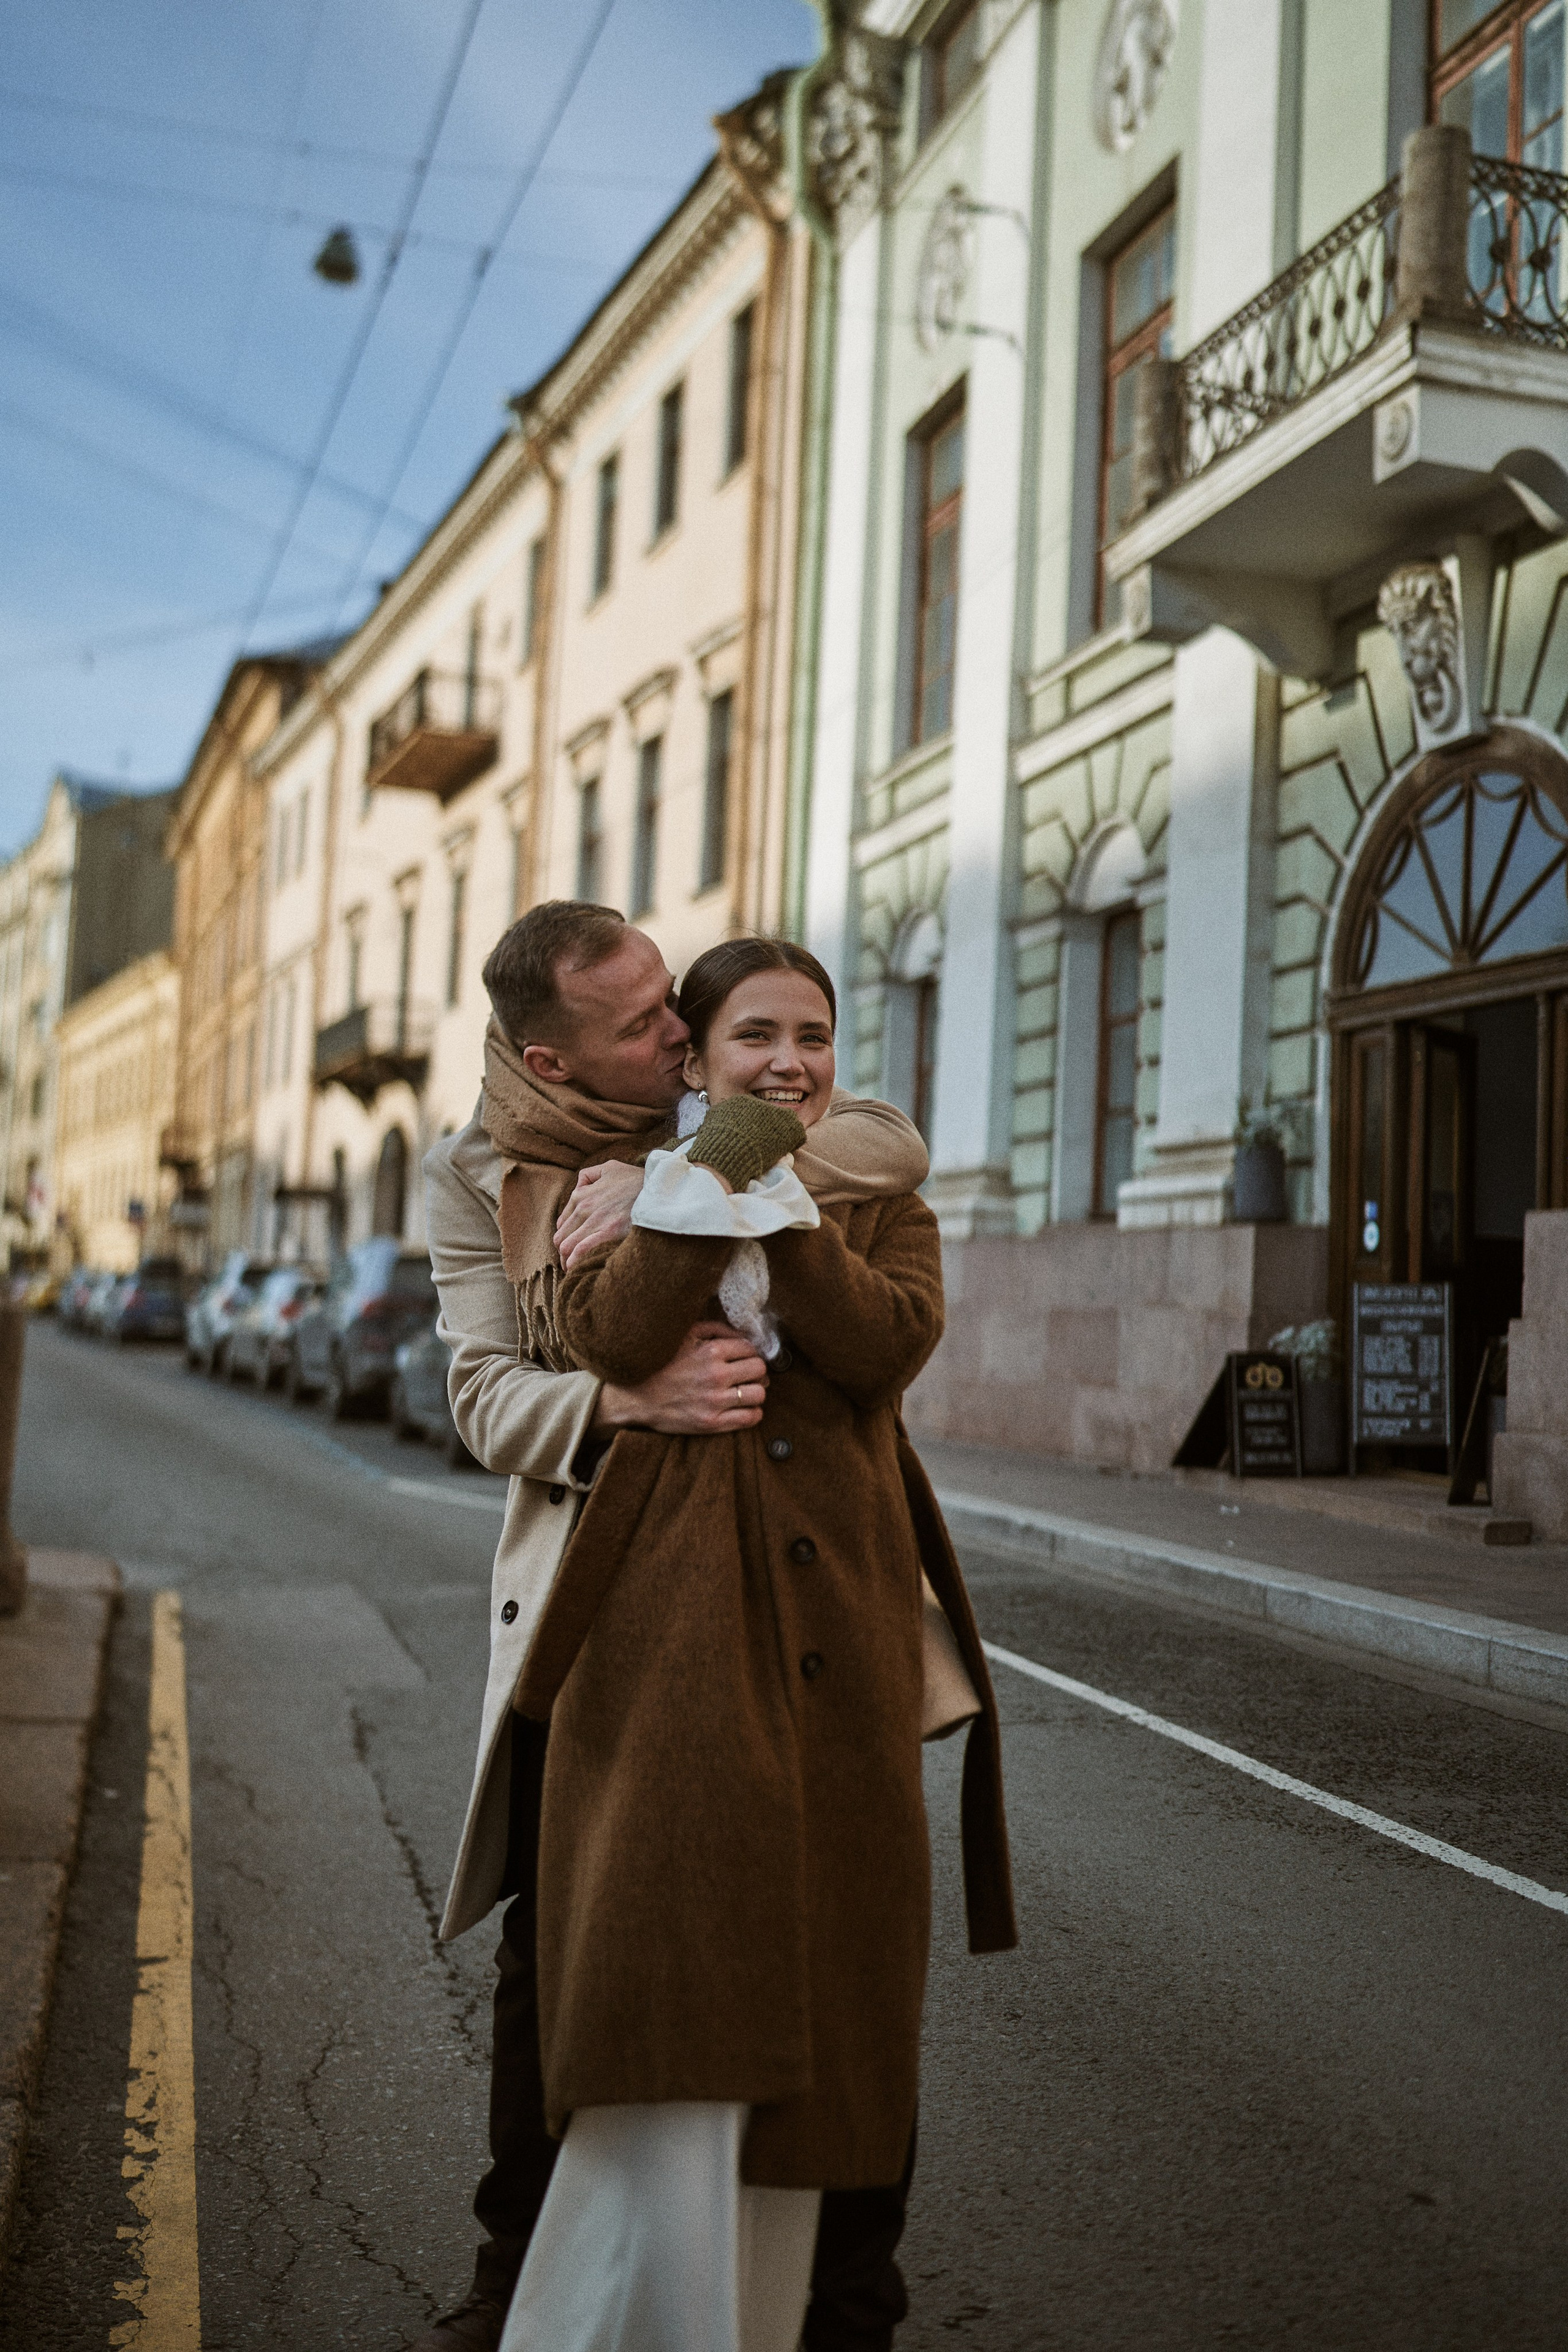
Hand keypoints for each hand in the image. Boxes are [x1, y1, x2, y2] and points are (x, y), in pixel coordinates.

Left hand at [555, 1160, 644, 1269]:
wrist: (657, 1189)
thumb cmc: (636, 1179)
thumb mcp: (610, 1167)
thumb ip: (589, 1175)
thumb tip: (578, 1187)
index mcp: (581, 1194)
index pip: (562, 1222)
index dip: (564, 1236)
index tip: (569, 1246)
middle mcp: (583, 1207)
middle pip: (561, 1237)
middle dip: (562, 1252)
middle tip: (568, 1262)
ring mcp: (595, 1220)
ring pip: (567, 1245)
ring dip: (566, 1260)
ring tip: (571, 1269)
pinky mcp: (607, 1232)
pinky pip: (581, 1249)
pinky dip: (574, 1261)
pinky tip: (574, 1269)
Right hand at [593, 1321, 767, 1435]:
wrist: (637, 1398)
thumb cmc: (661, 1365)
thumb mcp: (684, 1336)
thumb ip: (716, 1329)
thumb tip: (744, 1335)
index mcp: (710, 1351)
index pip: (750, 1349)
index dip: (750, 1353)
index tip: (744, 1359)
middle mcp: (716, 1375)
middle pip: (759, 1370)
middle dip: (756, 1371)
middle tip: (747, 1375)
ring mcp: (715, 1401)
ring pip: (759, 1394)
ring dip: (756, 1392)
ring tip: (745, 1392)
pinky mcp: (712, 1423)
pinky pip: (750, 1418)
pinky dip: (753, 1413)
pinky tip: (743, 1408)